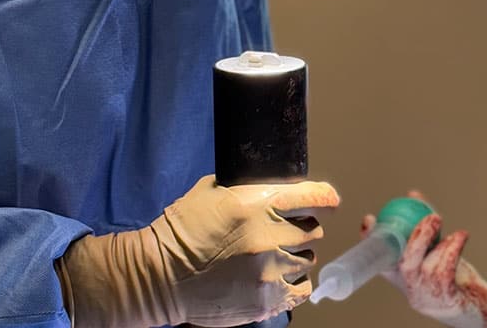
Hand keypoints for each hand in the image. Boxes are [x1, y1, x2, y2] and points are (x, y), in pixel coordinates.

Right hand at [57, 175, 338, 327]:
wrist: (160, 275)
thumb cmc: (184, 228)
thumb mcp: (214, 190)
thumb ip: (251, 188)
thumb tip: (281, 185)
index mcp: (258, 204)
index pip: (317, 198)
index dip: (325, 198)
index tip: (326, 201)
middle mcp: (269, 237)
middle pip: (314, 230)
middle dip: (301, 228)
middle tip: (282, 231)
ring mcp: (269, 272)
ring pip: (308, 259)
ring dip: (295, 255)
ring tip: (272, 256)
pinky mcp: (265, 301)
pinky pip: (302, 289)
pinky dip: (295, 282)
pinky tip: (278, 276)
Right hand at [361, 197, 486, 327]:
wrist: (479, 304)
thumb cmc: (453, 275)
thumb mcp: (435, 249)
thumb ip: (424, 226)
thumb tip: (413, 195)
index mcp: (403, 278)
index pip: (381, 261)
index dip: (372, 241)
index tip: (369, 220)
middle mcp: (412, 290)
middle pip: (405, 265)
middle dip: (416, 238)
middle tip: (430, 217)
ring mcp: (429, 298)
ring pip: (428, 267)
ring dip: (440, 241)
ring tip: (445, 223)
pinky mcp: (447, 301)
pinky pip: (447, 272)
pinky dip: (453, 249)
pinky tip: (461, 235)